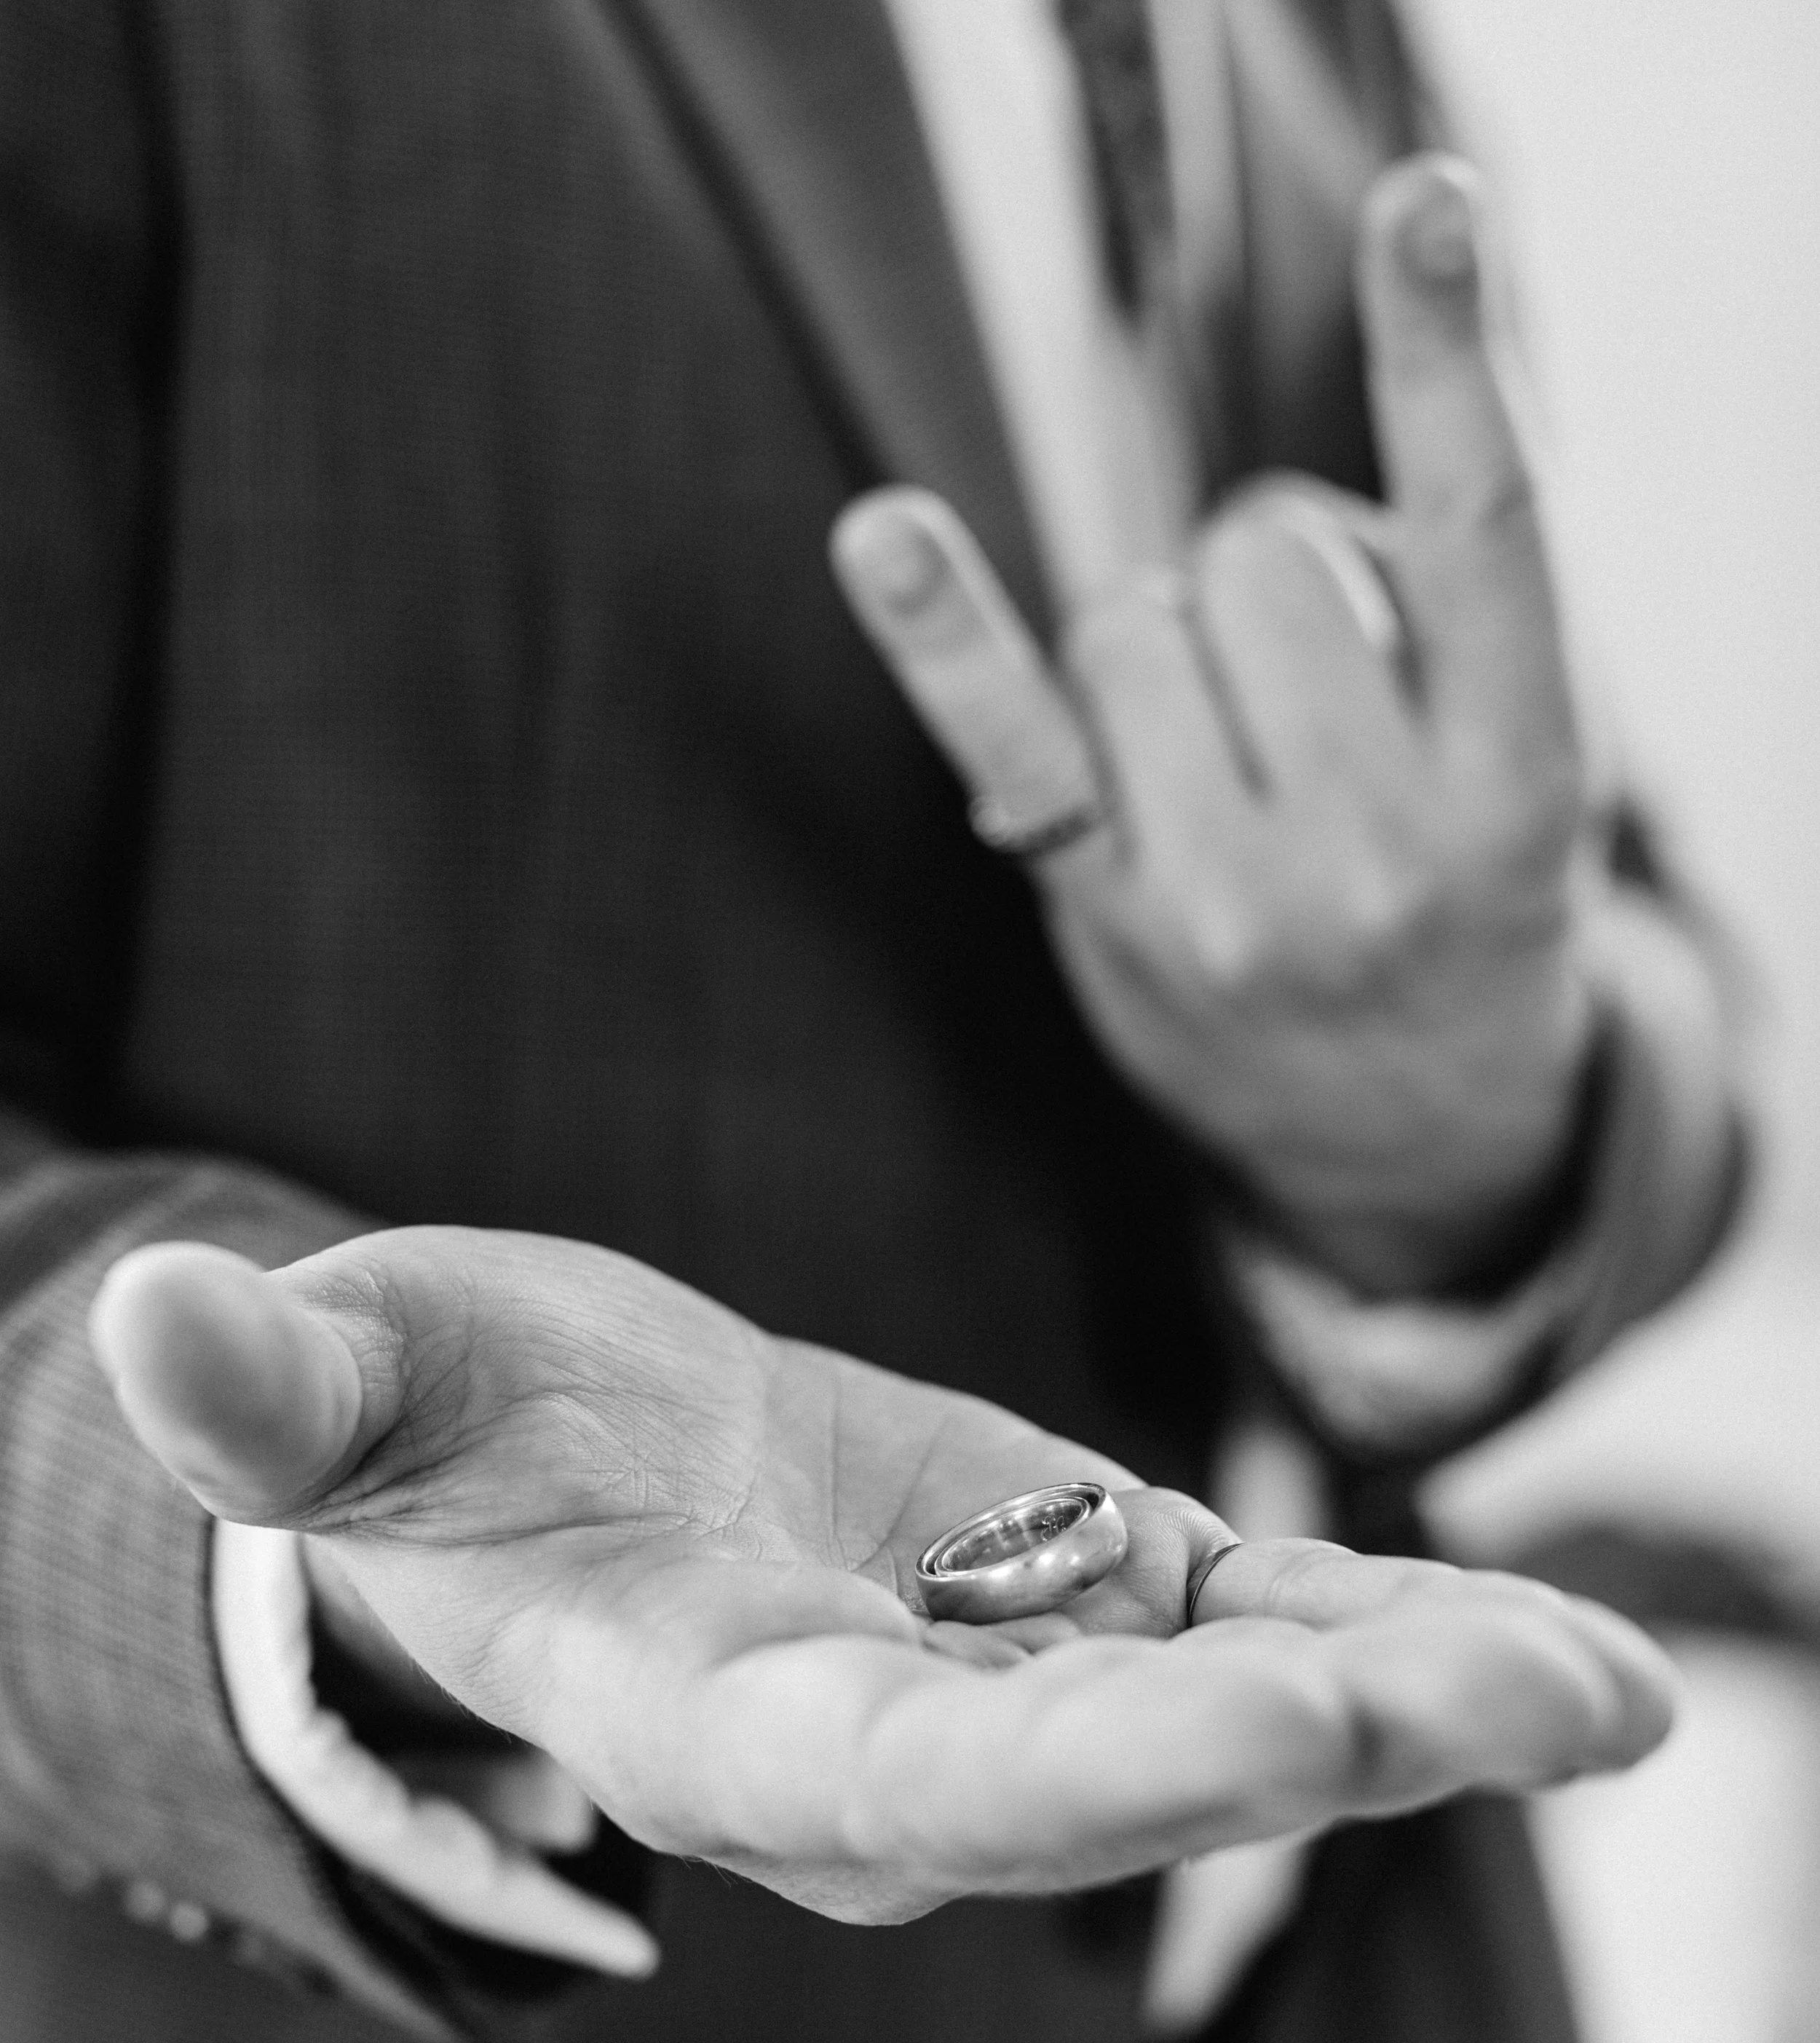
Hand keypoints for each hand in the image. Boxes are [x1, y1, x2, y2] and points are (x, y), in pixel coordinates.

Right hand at [91, 1226, 1672, 1947]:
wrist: (567, 1478)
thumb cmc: (447, 1439)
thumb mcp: (367, 1389)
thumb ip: (287, 1398)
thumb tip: (147, 1326)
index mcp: (715, 1722)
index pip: (904, 1782)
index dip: (1086, 1774)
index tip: (1285, 1730)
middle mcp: (889, 1761)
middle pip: (1119, 1789)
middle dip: (1327, 1760)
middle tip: (1555, 1702)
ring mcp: (1011, 1692)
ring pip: (1230, 1728)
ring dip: (1433, 1711)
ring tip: (1621, 1687)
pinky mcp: (1090, 1606)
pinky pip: (1265, 1640)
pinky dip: (1413, 1643)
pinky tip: (1584, 1653)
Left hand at [832, 156, 1591, 1295]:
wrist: (1419, 1133)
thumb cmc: (1461, 891)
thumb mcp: (1517, 760)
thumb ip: (1427, 620)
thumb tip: (1244, 548)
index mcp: (1519, 780)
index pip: (1490, 531)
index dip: (1448, 355)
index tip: (1423, 207)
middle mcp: (1381, 847)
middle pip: (1261, 558)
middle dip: (1268, 586)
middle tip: (1310, 705)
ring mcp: (1238, 900)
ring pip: (1133, 619)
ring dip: (1161, 646)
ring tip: (1228, 762)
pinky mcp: (1115, 923)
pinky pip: (1015, 746)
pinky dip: (948, 636)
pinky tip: (884, 541)